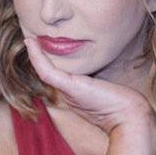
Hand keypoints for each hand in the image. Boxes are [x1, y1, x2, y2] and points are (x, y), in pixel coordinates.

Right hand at [25, 37, 155, 136]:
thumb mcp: (104, 84)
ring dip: (33, 54)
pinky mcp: (68, 87)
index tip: (40, 43)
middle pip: (46, 71)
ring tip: (28, 38)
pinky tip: (31, 41)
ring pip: (43, 71)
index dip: (46, 59)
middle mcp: (66, 91)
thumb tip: (98, 64)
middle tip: (28, 37)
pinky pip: (47, 71)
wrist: (127, 116)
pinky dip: (37, 57)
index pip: (55, 73)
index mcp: (73, 91)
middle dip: (36, 55)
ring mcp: (66, 90)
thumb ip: (95, 76)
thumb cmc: (120, 102)